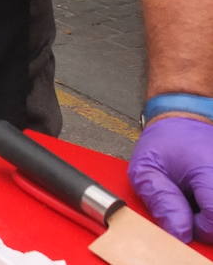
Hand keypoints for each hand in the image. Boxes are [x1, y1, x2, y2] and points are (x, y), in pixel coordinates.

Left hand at [128, 116, 212, 242]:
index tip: (184, 220)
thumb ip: (160, 199)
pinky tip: (204, 197)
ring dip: (211, 215)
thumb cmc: (165, 141)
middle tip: (188, 208)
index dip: (199, 228)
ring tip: (196, 198)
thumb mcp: (146, 167)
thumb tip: (177, 233)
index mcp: (209, 170)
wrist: (184, 120)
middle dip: (207, 225)